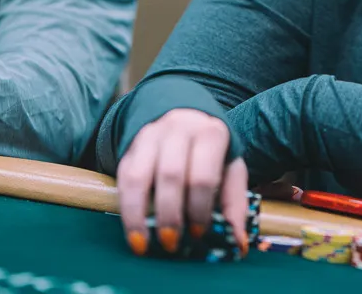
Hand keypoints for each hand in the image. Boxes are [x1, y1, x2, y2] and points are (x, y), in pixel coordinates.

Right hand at [116, 108, 248, 256]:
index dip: (199, 209)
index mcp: (209, 134)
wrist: (183, 117)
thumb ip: (235, 203)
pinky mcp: (129, 149)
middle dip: (170, 214)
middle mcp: (178, 130)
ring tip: (143, 244)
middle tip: (172, 243)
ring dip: (139, 214)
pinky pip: (122, 179)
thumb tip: (238, 241)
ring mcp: (149, 137)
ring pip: (138, 177)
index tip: (199, 234)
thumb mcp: (230, 168)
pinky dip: (126, 208)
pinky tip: (133, 231)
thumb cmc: (209, 151)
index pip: (202, 176)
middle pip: (170, 176)